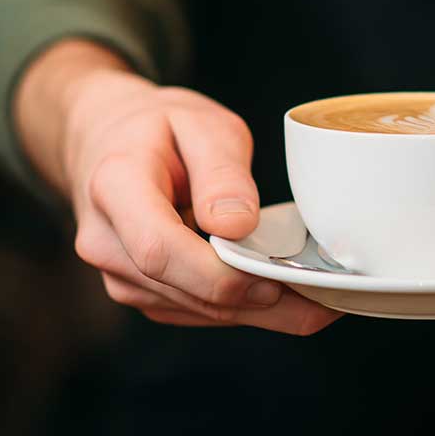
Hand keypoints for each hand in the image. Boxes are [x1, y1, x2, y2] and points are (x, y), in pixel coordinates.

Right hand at [18, 41, 340, 334]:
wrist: (109, 139)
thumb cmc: (159, 127)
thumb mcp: (199, 123)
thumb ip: (220, 171)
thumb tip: (238, 226)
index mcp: (115, 187)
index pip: (159, 249)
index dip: (218, 273)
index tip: (275, 276)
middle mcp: (107, 242)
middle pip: (183, 290)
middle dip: (258, 301)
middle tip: (327, 298)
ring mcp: (119, 274)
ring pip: (195, 309)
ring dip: (258, 312)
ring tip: (322, 299)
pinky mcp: (143, 291)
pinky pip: (196, 310)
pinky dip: (243, 307)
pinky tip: (289, 297)